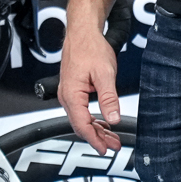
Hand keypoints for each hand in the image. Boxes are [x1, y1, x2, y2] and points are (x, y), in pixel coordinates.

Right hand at [57, 20, 122, 151]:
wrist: (82, 32)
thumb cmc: (90, 48)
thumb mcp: (105, 74)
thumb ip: (109, 98)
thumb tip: (113, 118)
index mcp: (72, 94)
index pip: (81, 124)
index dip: (94, 139)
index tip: (105, 149)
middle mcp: (66, 96)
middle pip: (81, 125)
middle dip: (97, 137)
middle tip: (114, 146)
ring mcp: (69, 93)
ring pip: (82, 119)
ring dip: (97, 130)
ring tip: (112, 138)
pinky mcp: (74, 90)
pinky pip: (82, 110)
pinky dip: (93, 119)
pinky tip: (104, 123)